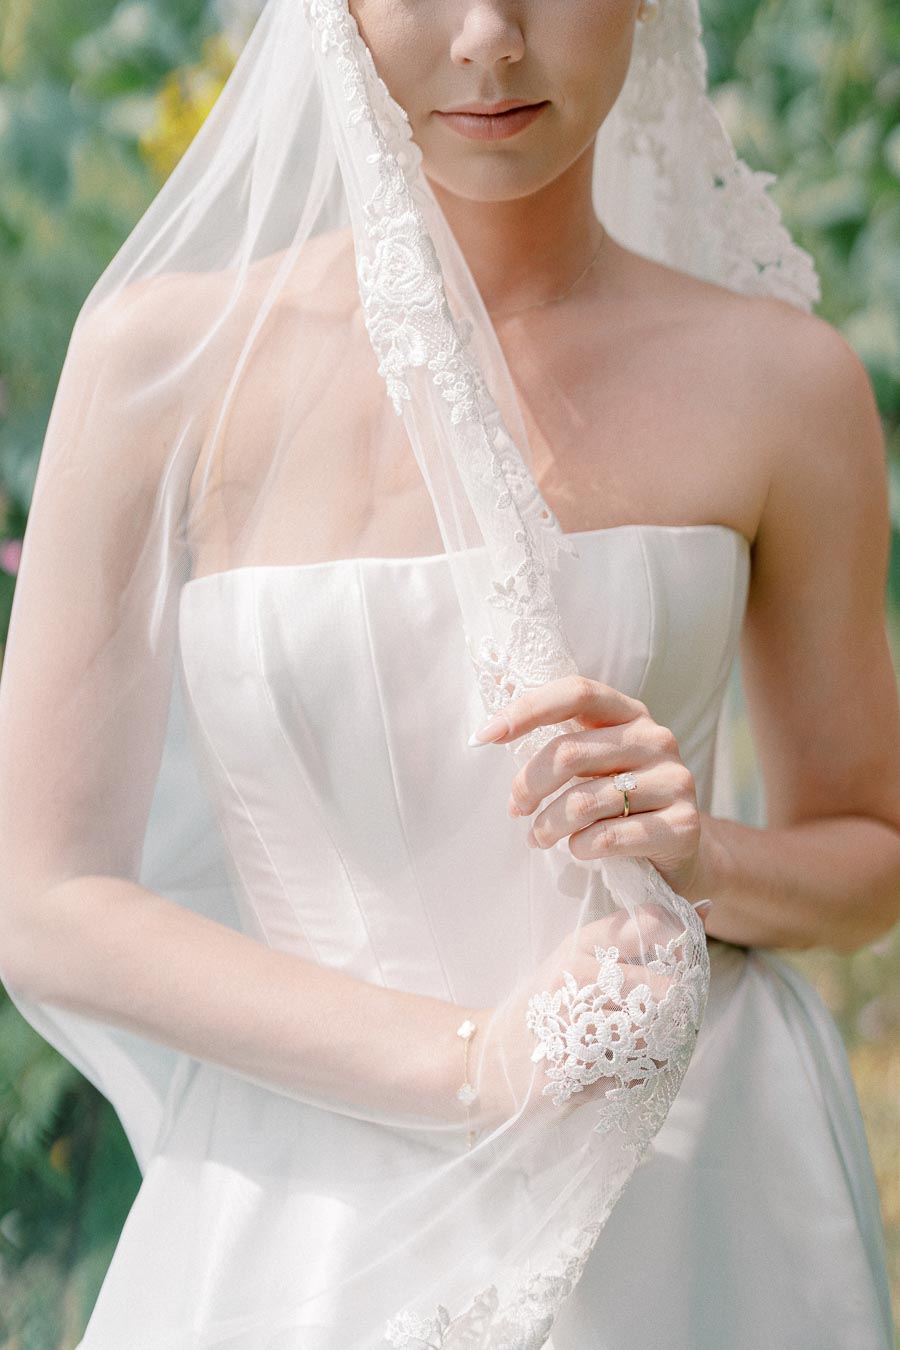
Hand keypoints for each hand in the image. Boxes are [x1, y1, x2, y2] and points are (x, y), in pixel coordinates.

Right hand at [465, 903, 697, 1134]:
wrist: (493, 1060)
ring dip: (663, 1041)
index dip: (680, 941)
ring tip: (649, 1039)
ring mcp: (575, 1024)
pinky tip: (624, 1062)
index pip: (648, 925)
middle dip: (677, 1004)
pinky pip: (637, 1068)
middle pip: (661, 987)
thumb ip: (640, 936)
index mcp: (580, 945)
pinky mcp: (576, 1067)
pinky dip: (642, 1068)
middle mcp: (577, 979)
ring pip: (654, 1032)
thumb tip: (707, 905)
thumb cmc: (549, 1004)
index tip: (683, 959)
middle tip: (674, 1011)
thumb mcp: (582, 958)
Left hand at [472, 674, 713, 901]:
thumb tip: (488, 728)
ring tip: (539, 837)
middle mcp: (656, 739)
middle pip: (570, 752)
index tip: (483, 737)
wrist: (681, 849)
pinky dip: (580, 848)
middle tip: (516, 810)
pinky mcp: (682, 824)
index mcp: (629, 713)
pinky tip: (578, 850)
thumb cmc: (620, 801)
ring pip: (584, 801)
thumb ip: (559, 741)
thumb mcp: (594, 763)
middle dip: (528, 785)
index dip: (527, 710)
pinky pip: (608, 837)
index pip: (576, 693)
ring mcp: (674, 780)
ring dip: (548, 825)